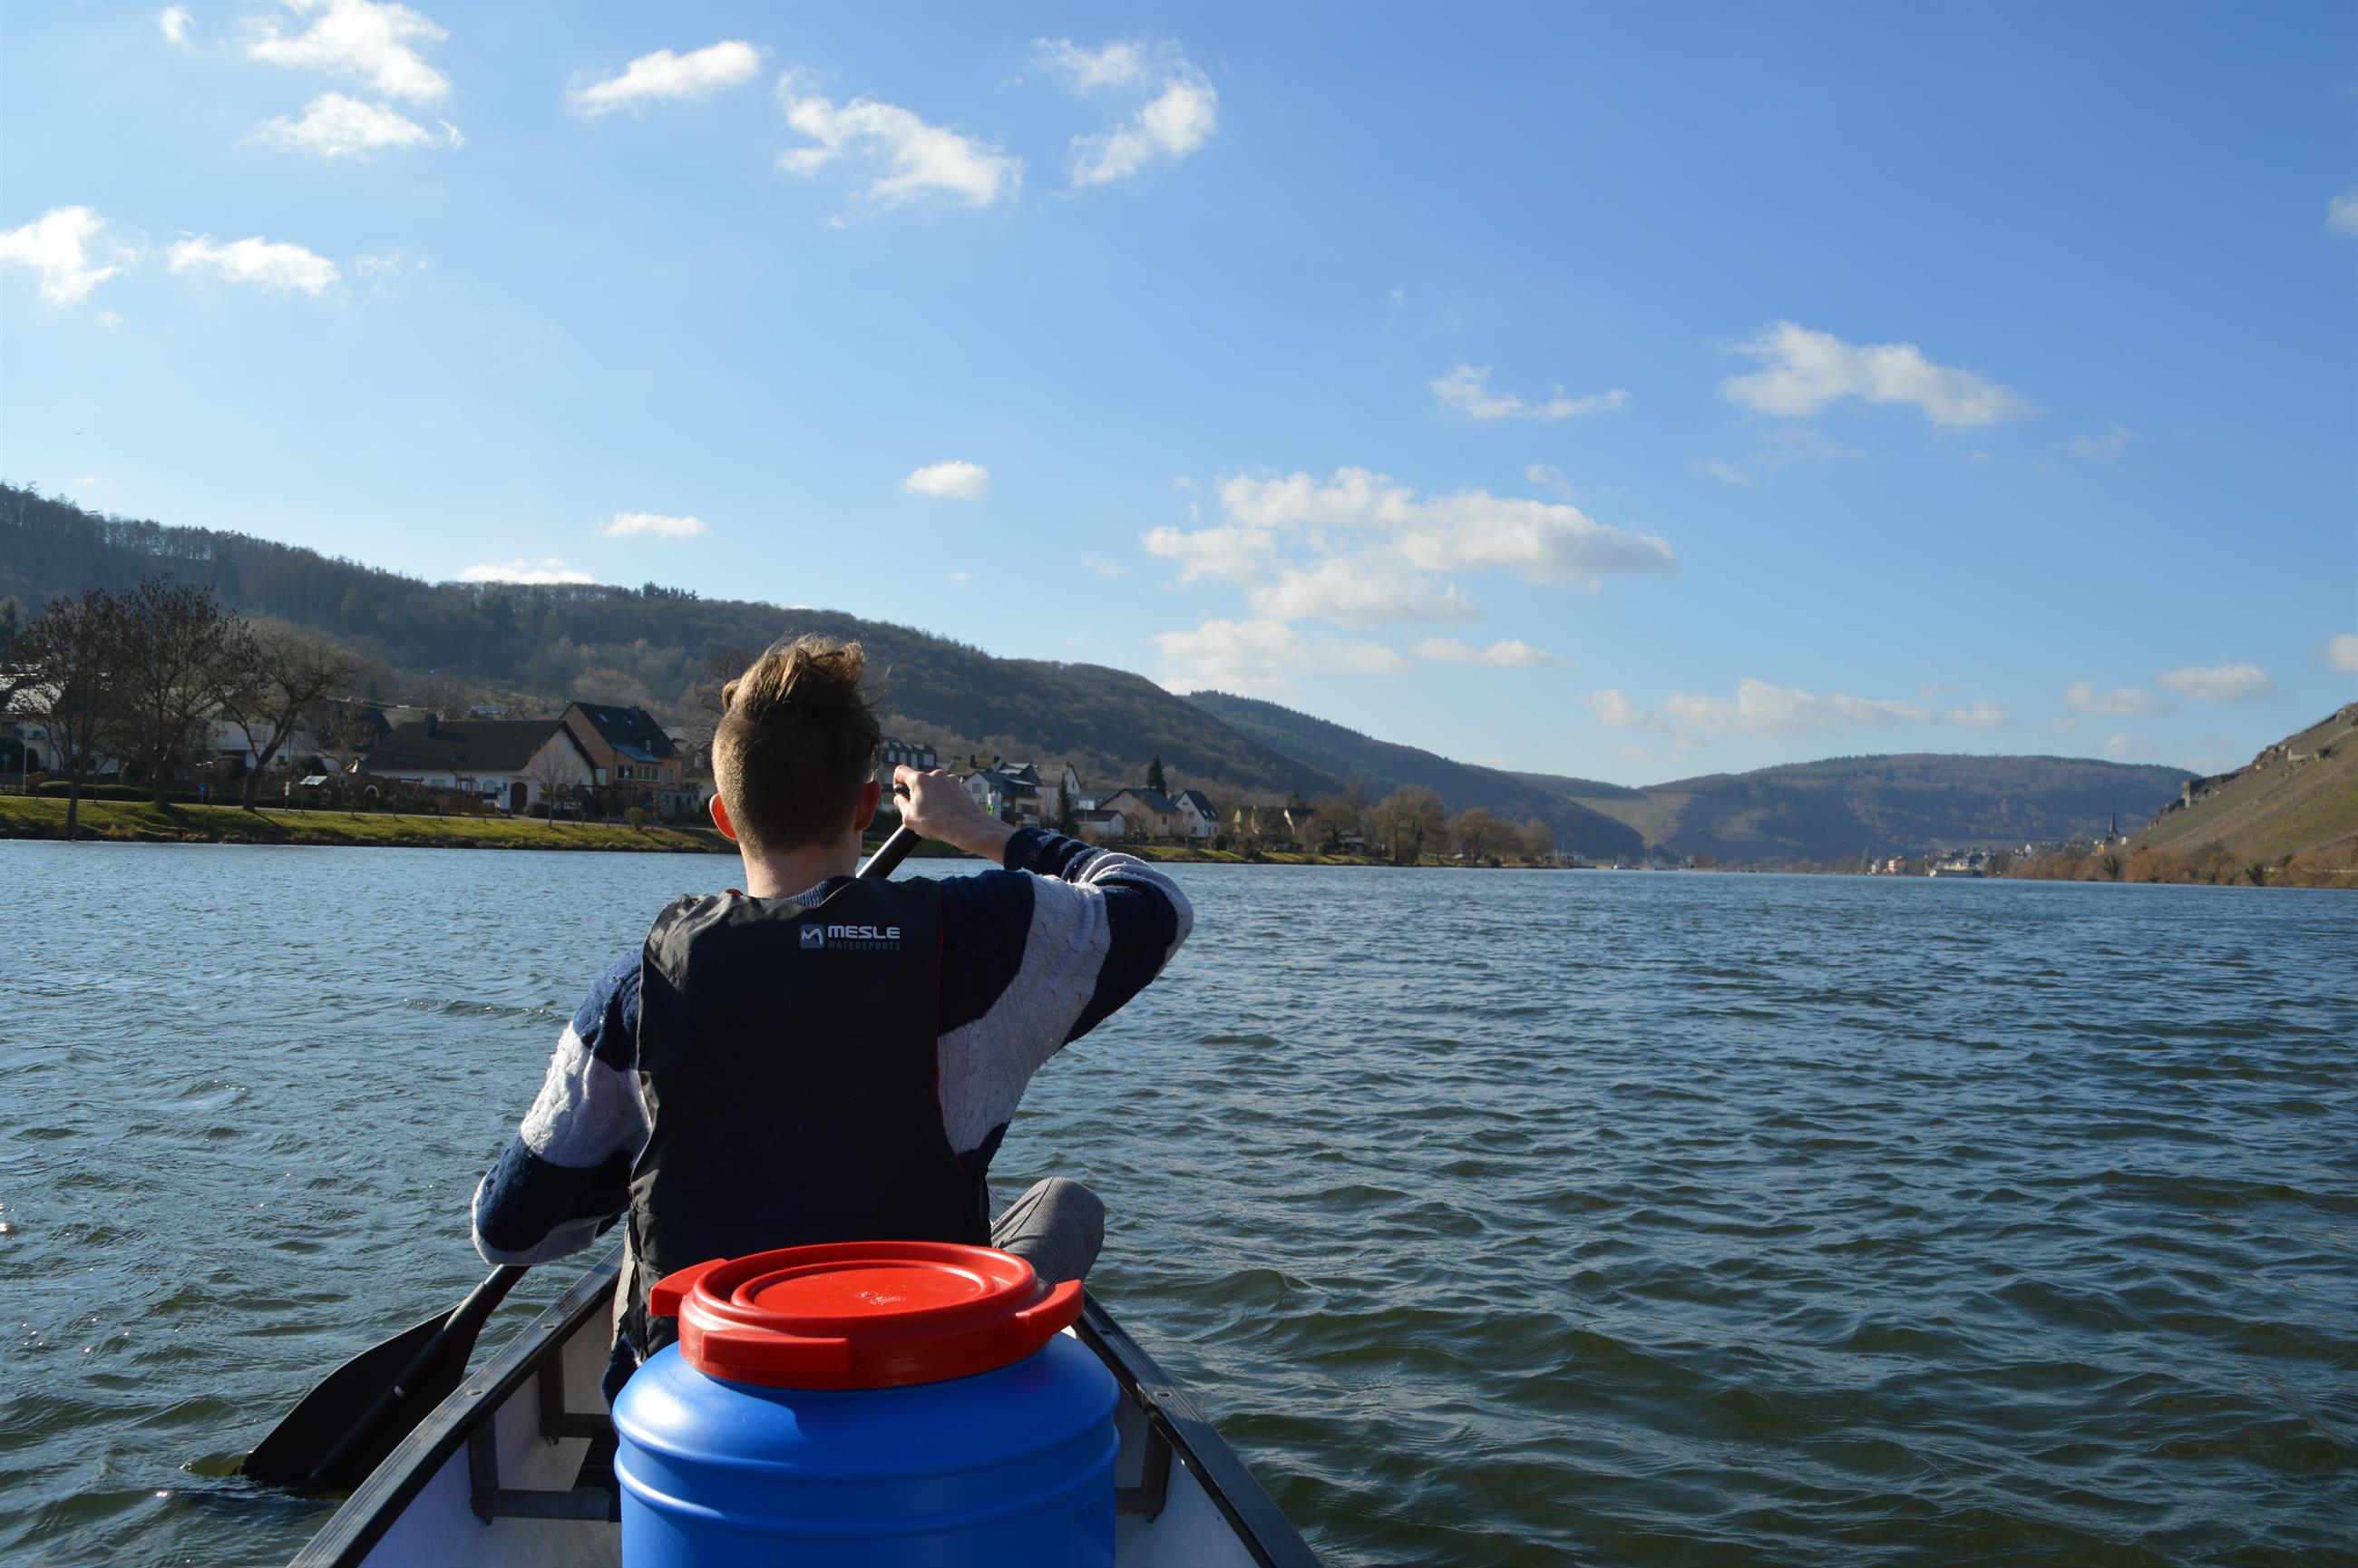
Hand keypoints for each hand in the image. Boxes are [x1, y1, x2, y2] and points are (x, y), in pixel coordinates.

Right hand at [894, 766, 1015, 858]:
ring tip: (936, 813)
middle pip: (920, 780)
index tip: (901, 792)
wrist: (966, 828)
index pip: (901, 771)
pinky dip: (945, 798)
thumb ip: (901, 804)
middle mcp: (935, 775)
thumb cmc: (936, 823)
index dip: (897, 781)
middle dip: (917, 792)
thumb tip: (899, 799)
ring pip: (935, 785)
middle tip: (919, 809)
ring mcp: (950, 780)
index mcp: (920, 780)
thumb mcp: (909, 818)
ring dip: (932, 795)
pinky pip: (948, 790)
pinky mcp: (961, 786)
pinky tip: (947, 812)